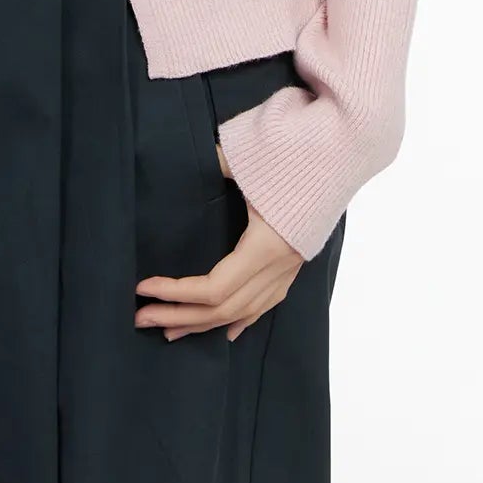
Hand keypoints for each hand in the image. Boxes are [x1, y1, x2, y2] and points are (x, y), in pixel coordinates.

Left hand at [134, 149, 303, 342]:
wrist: (341, 151)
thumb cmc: (295, 152)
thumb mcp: (249, 158)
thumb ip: (216, 163)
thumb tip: (186, 159)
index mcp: (265, 246)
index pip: (213, 287)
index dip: (175, 292)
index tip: (143, 287)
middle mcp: (279, 267)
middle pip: (223, 308)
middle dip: (179, 315)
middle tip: (141, 318)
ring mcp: (290, 269)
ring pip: (242, 312)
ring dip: (203, 323)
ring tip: (169, 330)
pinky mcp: (294, 264)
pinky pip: (265, 304)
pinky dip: (241, 319)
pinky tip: (225, 331)